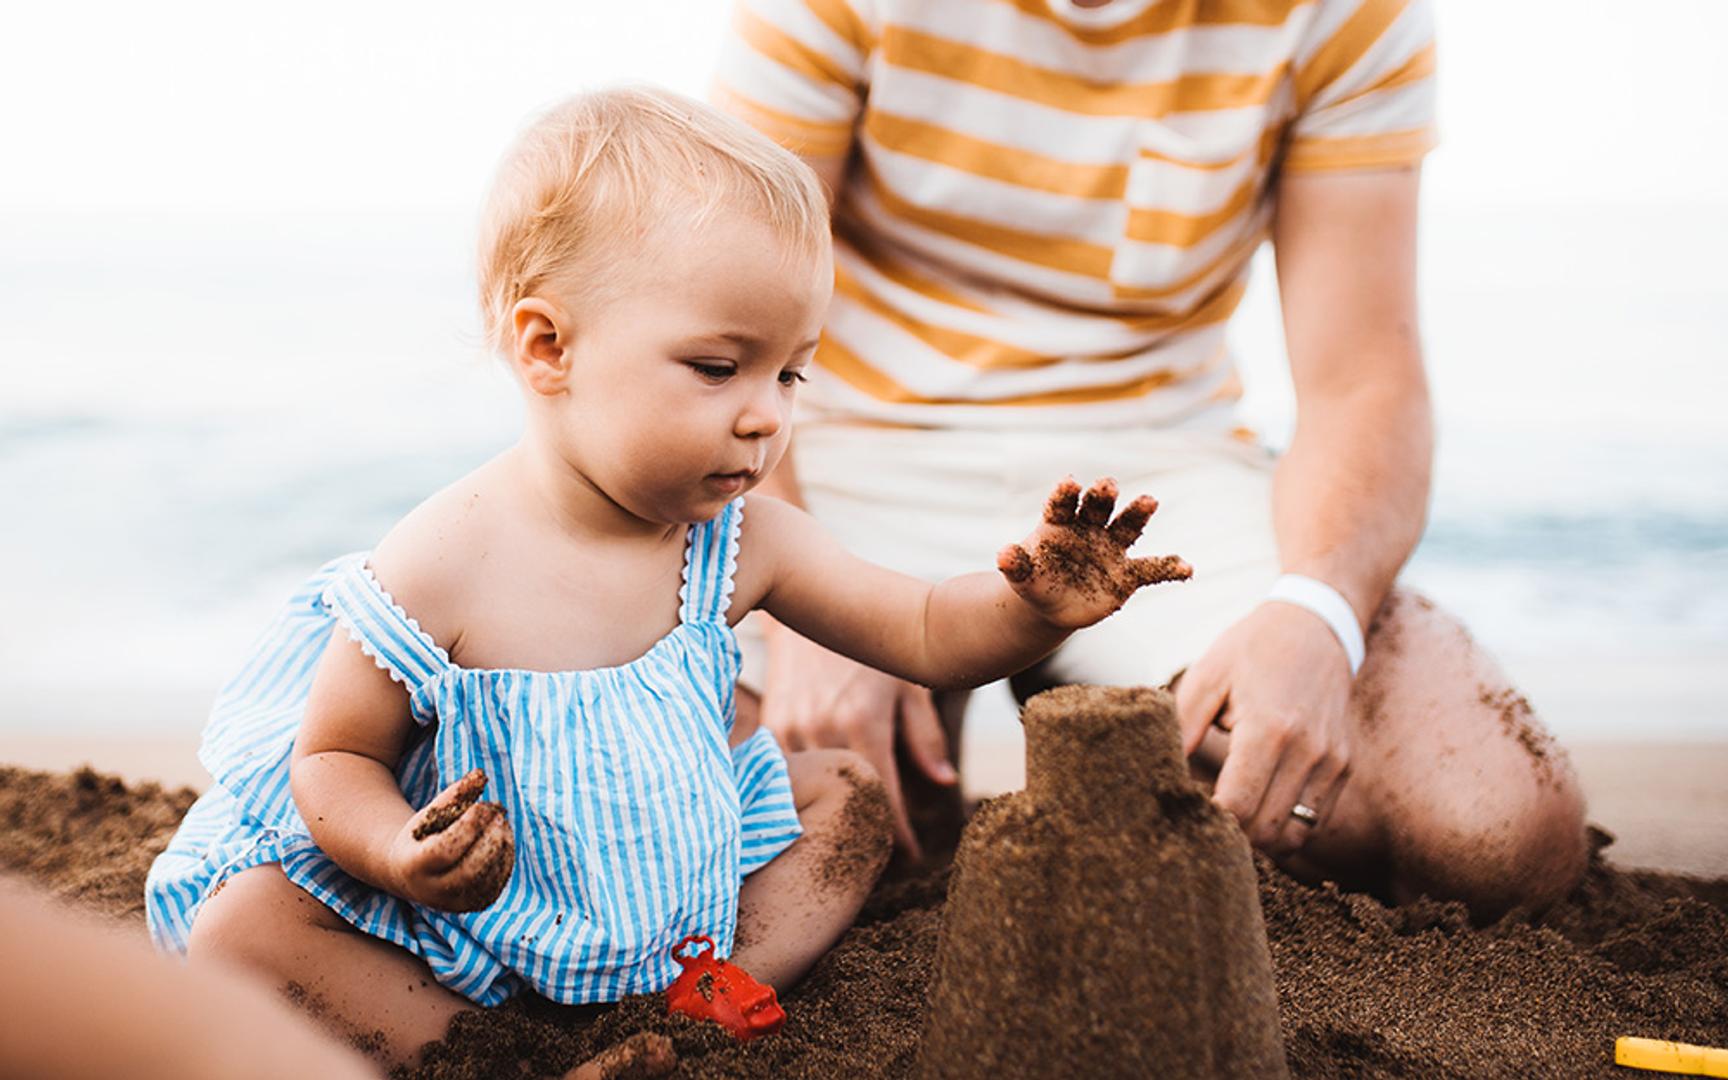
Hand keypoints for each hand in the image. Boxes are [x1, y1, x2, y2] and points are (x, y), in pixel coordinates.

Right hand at [385, 769, 514, 911]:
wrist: (406, 873)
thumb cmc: (422, 834)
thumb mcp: (430, 813)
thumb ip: (455, 794)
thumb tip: (481, 774)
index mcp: (414, 865)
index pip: (446, 850)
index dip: (469, 827)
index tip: (483, 805)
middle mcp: (432, 890)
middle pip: (470, 870)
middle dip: (490, 839)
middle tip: (500, 815)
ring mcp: (452, 903)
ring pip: (485, 880)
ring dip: (501, 849)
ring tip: (503, 824)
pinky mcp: (469, 906)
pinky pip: (494, 886)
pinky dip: (504, 862)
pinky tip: (504, 840)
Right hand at [760, 627, 954, 857]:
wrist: (815, 601)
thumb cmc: (872, 646)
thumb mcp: (909, 683)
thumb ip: (925, 736)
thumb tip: (944, 782)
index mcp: (864, 722)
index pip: (884, 797)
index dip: (899, 834)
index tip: (913, 858)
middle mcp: (824, 729)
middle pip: (846, 804)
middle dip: (866, 830)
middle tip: (883, 853)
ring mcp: (791, 728)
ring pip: (811, 795)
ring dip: (831, 815)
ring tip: (851, 834)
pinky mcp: (770, 724)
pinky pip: (782, 775)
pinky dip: (800, 793)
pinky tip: (814, 808)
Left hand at [997, 477, 1190, 628]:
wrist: (1052, 603)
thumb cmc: (1035, 580)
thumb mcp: (1021, 576)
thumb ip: (1015, 564)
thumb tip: (1002, 555)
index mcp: (1060, 524)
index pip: (1063, 504)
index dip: (1066, 494)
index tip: (1070, 482)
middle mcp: (1090, 528)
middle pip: (1098, 507)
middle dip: (1102, 495)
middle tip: (1108, 484)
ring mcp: (1111, 548)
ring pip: (1127, 527)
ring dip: (1138, 514)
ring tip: (1149, 502)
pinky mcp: (1127, 574)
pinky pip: (1151, 570)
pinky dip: (1169, 568)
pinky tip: (1187, 568)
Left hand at [1175, 603, 1353, 854]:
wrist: (1316, 625)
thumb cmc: (1252, 649)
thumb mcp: (1206, 677)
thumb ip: (1182, 729)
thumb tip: (1158, 776)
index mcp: (1269, 728)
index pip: (1238, 806)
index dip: (1207, 820)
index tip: (1184, 813)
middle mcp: (1308, 752)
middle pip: (1265, 830)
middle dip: (1230, 836)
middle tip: (1201, 820)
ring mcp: (1331, 762)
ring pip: (1293, 836)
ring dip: (1259, 838)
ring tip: (1230, 816)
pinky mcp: (1343, 767)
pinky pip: (1313, 821)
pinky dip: (1284, 826)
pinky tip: (1258, 805)